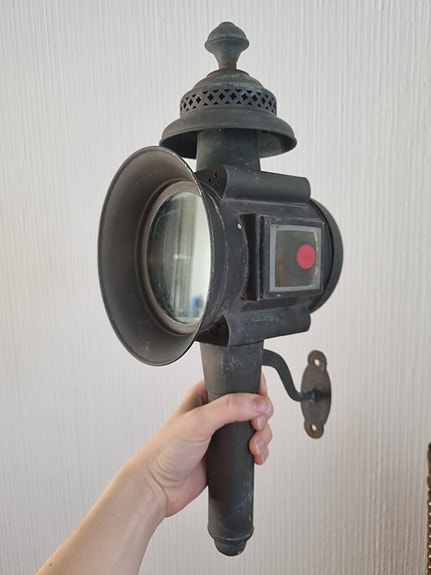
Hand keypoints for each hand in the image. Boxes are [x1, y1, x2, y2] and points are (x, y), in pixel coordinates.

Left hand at [133, 376, 272, 517]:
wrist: (158, 487)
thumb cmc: (165, 451)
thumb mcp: (198, 421)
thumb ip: (229, 408)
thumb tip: (257, 402)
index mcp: (206, 394)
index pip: (239, 382)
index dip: (255, 389)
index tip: (261, 402)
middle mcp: (216, 411)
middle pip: (253, 405)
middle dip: (262, 416)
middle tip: (257, 426)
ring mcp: (223, 433)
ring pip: (256, 427)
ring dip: (262, 436)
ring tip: (254, 447)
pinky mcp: (228, 453)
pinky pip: (253, 447)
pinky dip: (260, 451)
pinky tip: (255, 457)